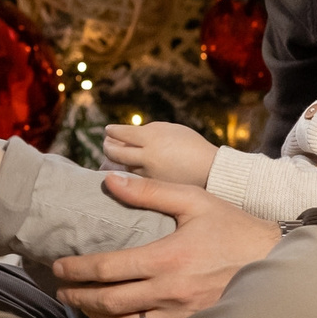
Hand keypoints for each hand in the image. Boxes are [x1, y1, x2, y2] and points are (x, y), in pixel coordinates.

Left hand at [51, 176, 282, 317]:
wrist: (277, 262)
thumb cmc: (235, 229)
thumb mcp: (195, 201)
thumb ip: (149, 192)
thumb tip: (109, 181)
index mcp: (165, 258)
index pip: (106, 268)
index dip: (75, 269)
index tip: (58, 268)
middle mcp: (169, 292)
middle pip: (108, 301)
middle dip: (78, 297)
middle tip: (62, 291)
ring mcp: (180, 317)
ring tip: (87, 307)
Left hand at [103, 121, 218, 186]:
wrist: (209, 169)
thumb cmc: (190, 146)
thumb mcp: (170, 130)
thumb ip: (147, 132)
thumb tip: (122, 136)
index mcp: (152, 137)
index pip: (121, 133)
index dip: (112, 131)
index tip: (109, 130)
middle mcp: (148, 155)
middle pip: (115, 151)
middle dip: (108, 146)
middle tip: (107, 144)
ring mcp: (149, 173)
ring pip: (120, 167)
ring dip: (112, 161)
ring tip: (111, 157)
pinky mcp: (152, 187)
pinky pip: (130, 180)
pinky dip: (122, 175)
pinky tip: (120, 172)